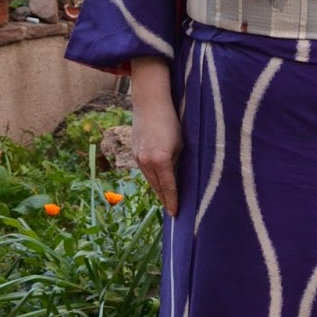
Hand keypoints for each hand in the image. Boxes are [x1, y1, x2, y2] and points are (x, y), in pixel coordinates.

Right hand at [130, 58, 182, 215]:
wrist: (150, 102)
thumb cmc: (172, 121)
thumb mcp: (181, 143)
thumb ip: (178, 162)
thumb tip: (178, 177)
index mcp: (161, 159)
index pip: (169, 187)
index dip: (173, 201)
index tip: (176, 213)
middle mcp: (146, 161)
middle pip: (157, 187)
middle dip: (165, 199)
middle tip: (173, 211)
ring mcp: (138, 157)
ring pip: (150, 180)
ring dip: (158, 190)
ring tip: (166, 200)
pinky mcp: (135, 152)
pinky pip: (145, 171)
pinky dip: (152, 178)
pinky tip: (158, 183)